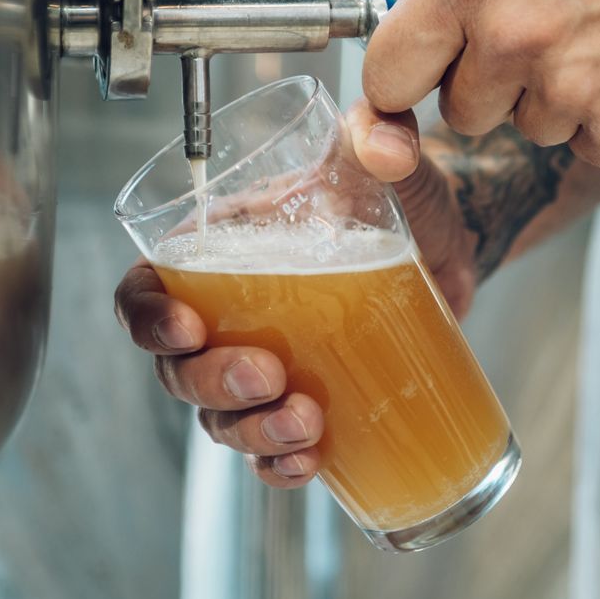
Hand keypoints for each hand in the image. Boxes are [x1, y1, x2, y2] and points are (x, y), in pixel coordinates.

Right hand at [113, 100, 483, 488]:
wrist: (454, 241)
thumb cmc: (397, 193)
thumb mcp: (384, 158)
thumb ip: (380, 132)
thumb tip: (385, 143)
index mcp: (218, 251)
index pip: (145, 291)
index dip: (148, 316)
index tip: (186, 326)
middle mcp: (227, 314)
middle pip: (176, 368)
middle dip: (210, 382)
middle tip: (266, 375)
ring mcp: (263, 365)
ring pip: (219, 418)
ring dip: (250, 431)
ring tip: (305, 422)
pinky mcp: (305, 402)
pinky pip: (270, 452)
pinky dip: (281, 466)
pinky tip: (312, 461)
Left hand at [339, 0, 599, 167]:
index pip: (386, 74)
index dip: (403, 79)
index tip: (423, 72)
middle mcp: (514, 38)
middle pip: (458, 112)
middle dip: (492, 83)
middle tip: (550, 28)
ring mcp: (569, 91)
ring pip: (525, 131)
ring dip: (555, 100)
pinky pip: (585, 147)